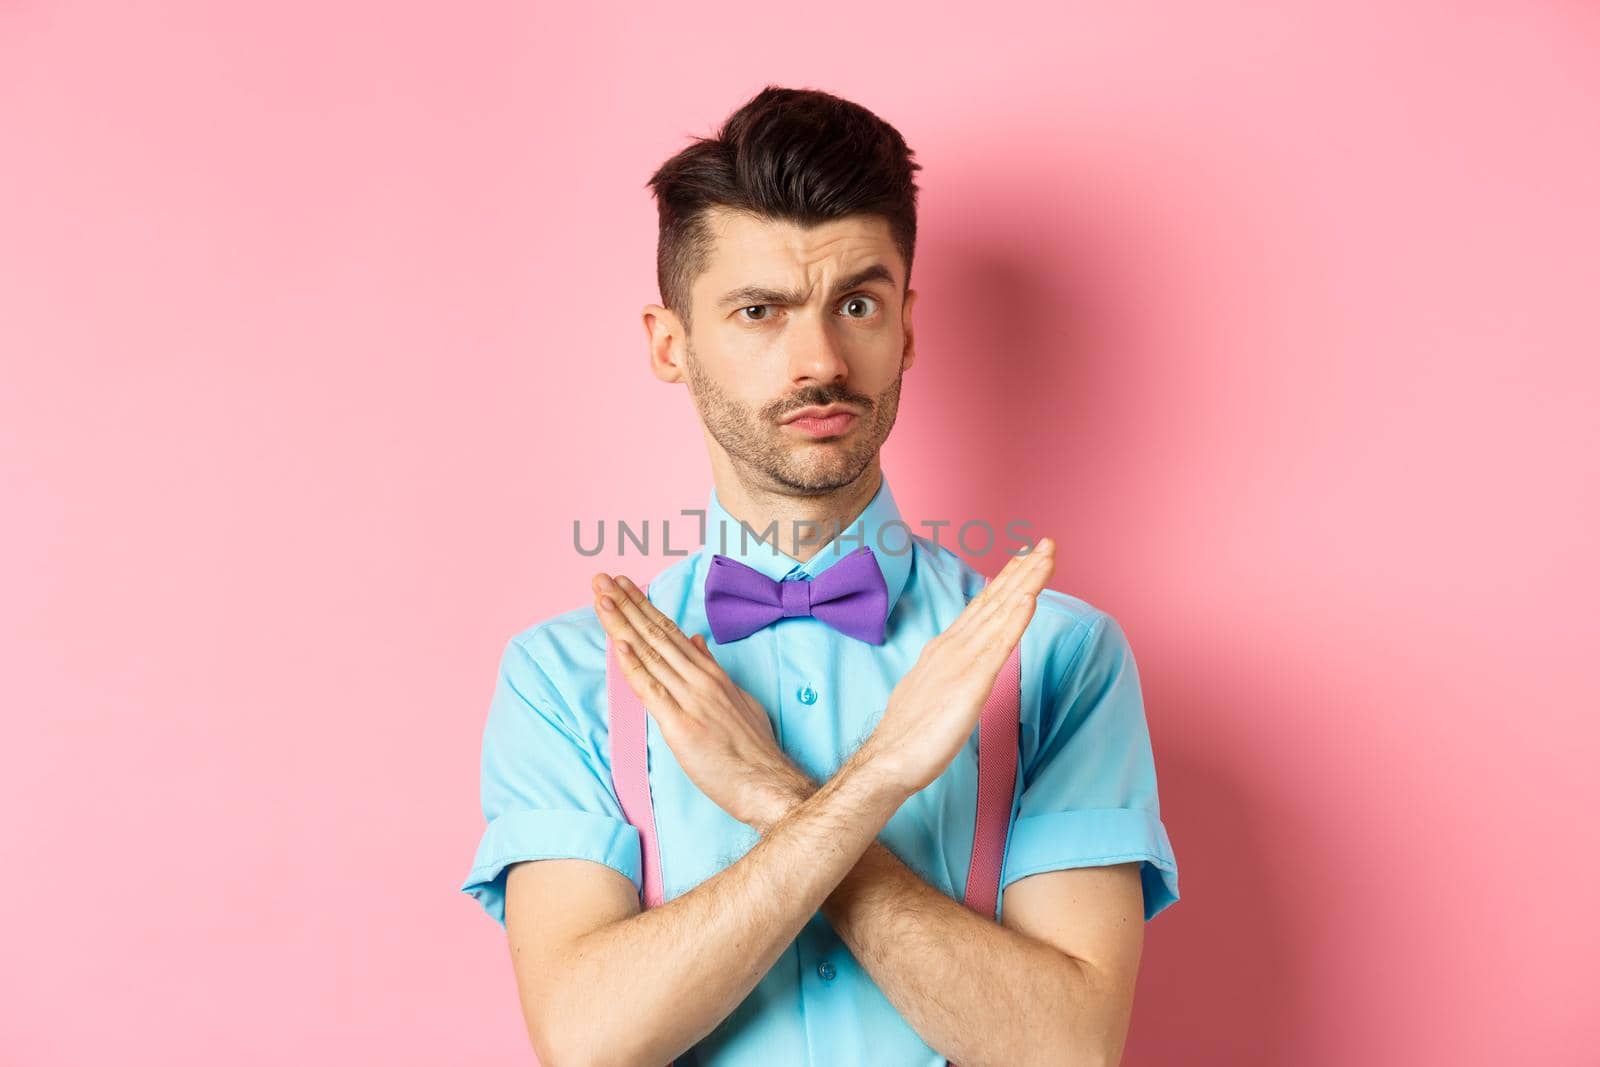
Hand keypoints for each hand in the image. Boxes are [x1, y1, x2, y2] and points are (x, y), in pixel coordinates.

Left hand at [591, 571, 809, 828]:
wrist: (767, 782)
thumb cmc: (754, 749)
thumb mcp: (738, 699)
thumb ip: (714, 670)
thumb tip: (698, 642)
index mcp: (711, 674)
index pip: (672, 632)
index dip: (646, 607)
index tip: (625, 586)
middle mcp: (700, 680)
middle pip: (657, 634)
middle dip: (627, 605)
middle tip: (603, 580)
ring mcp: (690, 700)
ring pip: (650, 654)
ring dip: (623, 624)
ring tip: (602, 598)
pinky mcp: (681, 725)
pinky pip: (652, 690)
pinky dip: (633, 665)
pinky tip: (619, 643)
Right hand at [861, 537, 1055, 797]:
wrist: (889, 760)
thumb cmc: (910, 734)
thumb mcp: (934, 691)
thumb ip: (949, 672)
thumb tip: (963, 667)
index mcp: (947, 648)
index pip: (982, 607)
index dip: (1006, 581)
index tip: (1024, 558)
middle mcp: (955, 647)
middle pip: (994, 601)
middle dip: (1023, 570)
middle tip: (1046, 543)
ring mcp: (964, 662)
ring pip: (1000, 613)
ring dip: (1025, 582)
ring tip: (1044, 557)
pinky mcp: (972, 683)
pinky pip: (999, 645)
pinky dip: (1015, 618)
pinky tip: (1030, 598)